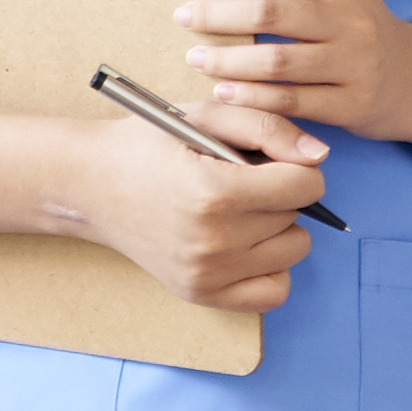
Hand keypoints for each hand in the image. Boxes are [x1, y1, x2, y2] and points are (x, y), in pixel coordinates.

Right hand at [54, 110, 316, 314]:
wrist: (92, 184)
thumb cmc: (149, 144)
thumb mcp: (206, 115)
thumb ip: (268, 128)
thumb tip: (319, 156)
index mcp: (213, 193)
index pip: (305, 186)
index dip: (295, 166)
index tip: (268, 160)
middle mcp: (213, 241)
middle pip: (298, 216)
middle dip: (280, 193)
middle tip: (240, 182)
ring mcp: (207, 274)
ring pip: (293, 251)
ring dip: (278, 228)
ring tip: (240, 210)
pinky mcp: (202, 294)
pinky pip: (274, 292)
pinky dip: (270, 267)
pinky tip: (246, 243)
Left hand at [178, 0, 411, 149]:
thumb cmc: (357, 31)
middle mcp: (352, 17)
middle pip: (270, 12)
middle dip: (216, 16)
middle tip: (185, 19)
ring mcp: (355, 62)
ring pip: (275, 61)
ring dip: (226, 61)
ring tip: (196, 59)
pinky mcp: (352, 104)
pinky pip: (290, 101)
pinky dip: (250, 97)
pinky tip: (224, 92)